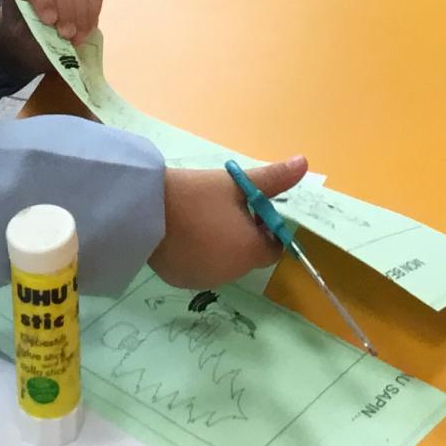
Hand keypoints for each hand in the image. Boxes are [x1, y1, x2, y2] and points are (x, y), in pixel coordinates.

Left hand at [7, 0, 102, 40]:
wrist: (33, 34)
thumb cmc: (23, 35)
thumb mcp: (20, 39)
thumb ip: (32, 36)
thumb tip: (50, 40)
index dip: (42, 0)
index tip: (50, 21)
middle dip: (66, 9)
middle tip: (67, 35)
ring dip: (81, 13)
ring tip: (76, 38)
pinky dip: (93, 12)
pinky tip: (86, 30)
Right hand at [148, 156, 309, 288]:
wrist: (143, 210)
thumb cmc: (194, 195)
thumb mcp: (235, 184)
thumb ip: (273, 179)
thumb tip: (303, 163)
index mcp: (250, 251)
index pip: (274, 248)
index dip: (266, 228)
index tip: (248, 209)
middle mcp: (231, 274)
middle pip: (249, 256)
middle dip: (243, 237)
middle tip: (221, 210)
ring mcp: (204, 280)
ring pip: (225, 264)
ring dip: (221, 247)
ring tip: (199, 220)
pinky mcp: (181, 282)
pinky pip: (200, 270)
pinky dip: (199, 256)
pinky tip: (184, 235)